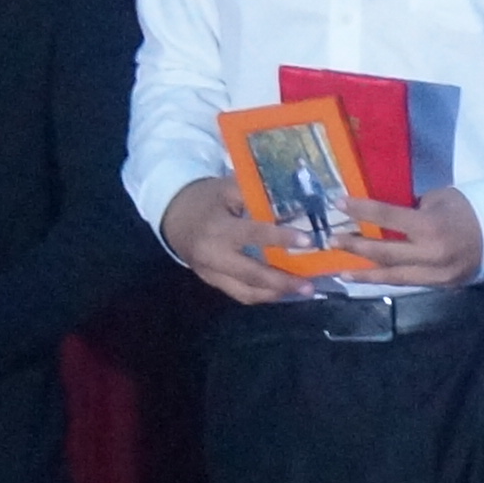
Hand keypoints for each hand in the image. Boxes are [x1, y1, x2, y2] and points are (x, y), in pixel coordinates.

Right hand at [161, 175, 312, 305]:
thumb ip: (256, 196)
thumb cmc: (207, 198)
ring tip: (301, 290)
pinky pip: (239, 294)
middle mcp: (212, 256)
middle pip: (250, 274)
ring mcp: (210, 273)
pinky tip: (281, 290)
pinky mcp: (212, 282)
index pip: (253, 235)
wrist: (174, 215)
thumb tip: (294, 204)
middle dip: (282, 282)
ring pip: (246, 292)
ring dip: (275, 293)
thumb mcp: (228, 188)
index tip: (307, 241)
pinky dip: (262, 294)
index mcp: (217, 228)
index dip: (281, 239)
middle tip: (309, 285)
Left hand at [343, 187, 483, 287]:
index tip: (337, 204)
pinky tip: (370, 277)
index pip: (386, 217)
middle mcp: (429, 255)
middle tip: (331, 240)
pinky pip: (408, 282)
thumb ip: (410, 210)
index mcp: (429, 227)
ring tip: (342, 271)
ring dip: (365, 274)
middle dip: (355, 246)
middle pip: (383, 253)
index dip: (360, 210)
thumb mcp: (438, 199)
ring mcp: (435, 274)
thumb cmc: (467, 208)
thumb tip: (383, 218)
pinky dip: (387, 279)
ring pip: (393, 276)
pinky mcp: (439, 286)